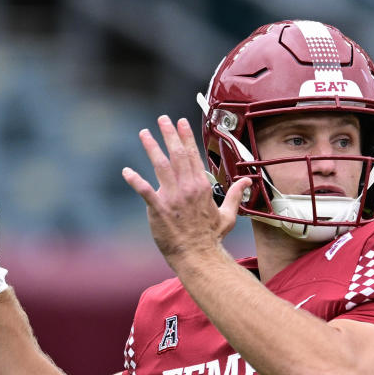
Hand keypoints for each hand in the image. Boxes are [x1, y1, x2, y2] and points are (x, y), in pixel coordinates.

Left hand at [122, 115, 250, 262]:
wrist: (198, 255)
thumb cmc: (211, 237)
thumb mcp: (228, 215)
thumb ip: (235, 195)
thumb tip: (247, 182)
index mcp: (202, 187)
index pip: (193, 155)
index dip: (185, 137)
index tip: (180, 123)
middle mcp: (187, 188)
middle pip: (177, 154)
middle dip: (169, 134)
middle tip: (162, 119)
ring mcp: (173, 198)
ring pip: (161, 166)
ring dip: (152, 147)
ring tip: (144, 134)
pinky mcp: (159, 209)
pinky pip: (145, 190)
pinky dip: (135, 180)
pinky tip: (126, 171)